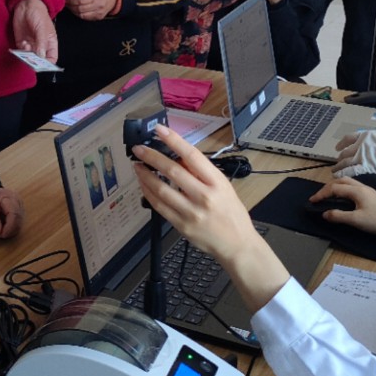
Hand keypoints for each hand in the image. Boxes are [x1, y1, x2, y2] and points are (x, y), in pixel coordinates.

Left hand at [0, 187, 23, 238]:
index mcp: (10, 198)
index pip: (14, 215)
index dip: (8, 228)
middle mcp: (18, 202)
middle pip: (18, 222)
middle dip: (6, 232)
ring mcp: (19, 208)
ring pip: (18, 226)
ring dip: (7, 232)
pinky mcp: (18, 214)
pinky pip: (16, 226)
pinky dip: (7, 231)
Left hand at [11, 0, 56, 61]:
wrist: (25, 5)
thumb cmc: (38, 14)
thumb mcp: (42, 28)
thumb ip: (41, 43)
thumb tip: (41, 56)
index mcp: (50, 43)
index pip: (51, 58)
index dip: (48, 64)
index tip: (43, 64)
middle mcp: (40, 46)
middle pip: (39, 60)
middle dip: (35, 61)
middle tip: (31, 58)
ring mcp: (31, 45)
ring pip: (29, 57)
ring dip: (27, 55)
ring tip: (26, 46)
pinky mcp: (21, 42)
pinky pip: (20, 52)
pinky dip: (20, 51)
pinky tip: (22, 43)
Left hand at [64, 0, 117, 21]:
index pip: (80, 0)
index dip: (71, 0)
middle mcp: (98, 5)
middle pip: (80, 8)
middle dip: (71, 6)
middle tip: (66, 2)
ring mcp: (98, 13)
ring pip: (81, 15)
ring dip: (74, 11)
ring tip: (70, 6)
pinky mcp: (98, 17)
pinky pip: (85, 18)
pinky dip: (79, 14)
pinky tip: (76, 10)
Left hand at [131, 127, 291, 313]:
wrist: (237, 245)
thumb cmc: (232, 213)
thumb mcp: (224, 187)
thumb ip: (202, 173)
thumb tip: (178, 156)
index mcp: (217, 183)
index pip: (193, 156)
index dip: (175, 141)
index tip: (160, 130)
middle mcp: (204, 196)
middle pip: (173, 171)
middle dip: (152, 157)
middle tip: (138, 149)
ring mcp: (191, 212)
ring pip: (161, 189)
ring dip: (145, 175)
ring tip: (137, 166)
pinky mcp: (181, 225)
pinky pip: (159, 207)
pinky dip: (148, 193)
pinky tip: (144, 184)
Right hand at [308, 179, 375, 236]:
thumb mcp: (356, 221)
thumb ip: (338, 216)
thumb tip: (324, 213)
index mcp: (357, 191)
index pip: (334, 188)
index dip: (321, 194)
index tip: (312, 201)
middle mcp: (362, 187)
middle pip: (340, 181)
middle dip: (327, 187)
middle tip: (319, 197)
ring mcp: (367, 191)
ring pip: (347, 183)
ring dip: (335, 187)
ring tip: (328, 196)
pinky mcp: (371, 196)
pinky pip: (353, 188)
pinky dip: (343, 190)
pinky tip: (343, 199)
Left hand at [332, 130, 375, 196]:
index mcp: (367, 135)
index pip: (349, 137)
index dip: (342, 143)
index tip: (338, 147)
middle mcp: (362, 143)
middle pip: (346, 151)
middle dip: (340, 158)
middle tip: (337, 163)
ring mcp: (363, 154)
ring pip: (345, 161)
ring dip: (339, 166)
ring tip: (334, 171)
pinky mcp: (366, 165)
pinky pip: (350, 170)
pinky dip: (342, 173)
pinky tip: (338, 177)